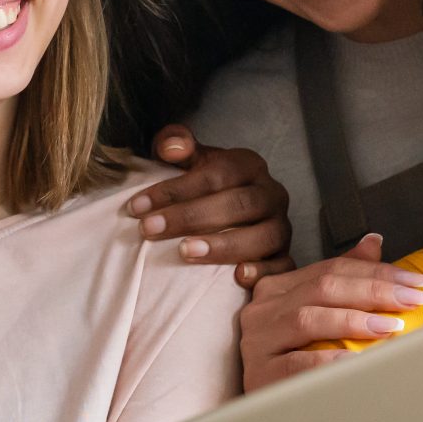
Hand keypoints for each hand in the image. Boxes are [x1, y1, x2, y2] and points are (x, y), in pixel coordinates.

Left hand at [132, 125, 292, 284]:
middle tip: (150, 230)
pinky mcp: (285, 257)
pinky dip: (264, 272)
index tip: (138, 206)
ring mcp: (281, 227)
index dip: (176, 189)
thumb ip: (176, 144)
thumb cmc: (204, 186)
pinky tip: (238, 277)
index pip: (217, 174)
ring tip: (186, 252)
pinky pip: (284, 266)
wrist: (231, 212)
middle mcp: (271, 194)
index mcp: (249, 165)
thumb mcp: (190, 159)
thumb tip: (171, 147)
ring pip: (263, 236)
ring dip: (224, 245)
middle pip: (239, 204)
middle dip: (192, 217)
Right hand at [236, 236, 422, 391]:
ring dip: (355, 320)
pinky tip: (359, 360)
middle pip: (323, 288)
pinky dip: (331, 360)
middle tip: (415, 300)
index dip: (378, 272)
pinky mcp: (260, 374)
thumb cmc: (295, 359)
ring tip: (392, 325)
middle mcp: (263, 309)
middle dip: (375, 290)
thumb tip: (373, 242)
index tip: (419, 282)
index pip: (332, 269)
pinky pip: (299, 363)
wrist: (264, 412)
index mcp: (278, 289)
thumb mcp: (317, 313)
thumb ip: (342, 279)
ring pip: (309, 319)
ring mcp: (258, 342)